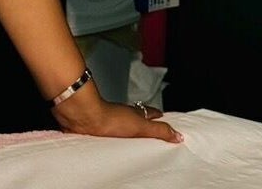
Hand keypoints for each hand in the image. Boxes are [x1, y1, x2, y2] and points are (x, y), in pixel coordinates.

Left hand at [51, 90, 182, 143]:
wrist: (84, 118)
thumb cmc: (109, 118)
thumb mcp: (140, 126)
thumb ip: (158, 130)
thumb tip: (177, 135)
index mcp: (134, 114)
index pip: (150, 113)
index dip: (157, 115)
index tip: (164, 116)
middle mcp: (122, 116)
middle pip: (136, 119)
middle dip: (144, 124)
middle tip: (151, 131)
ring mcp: (110, 123)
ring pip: (122, 128)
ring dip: (128, 134)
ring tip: (134, 143)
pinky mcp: (99, 131)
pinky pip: (109, 137)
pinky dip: (112, 141)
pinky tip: (113, 147)